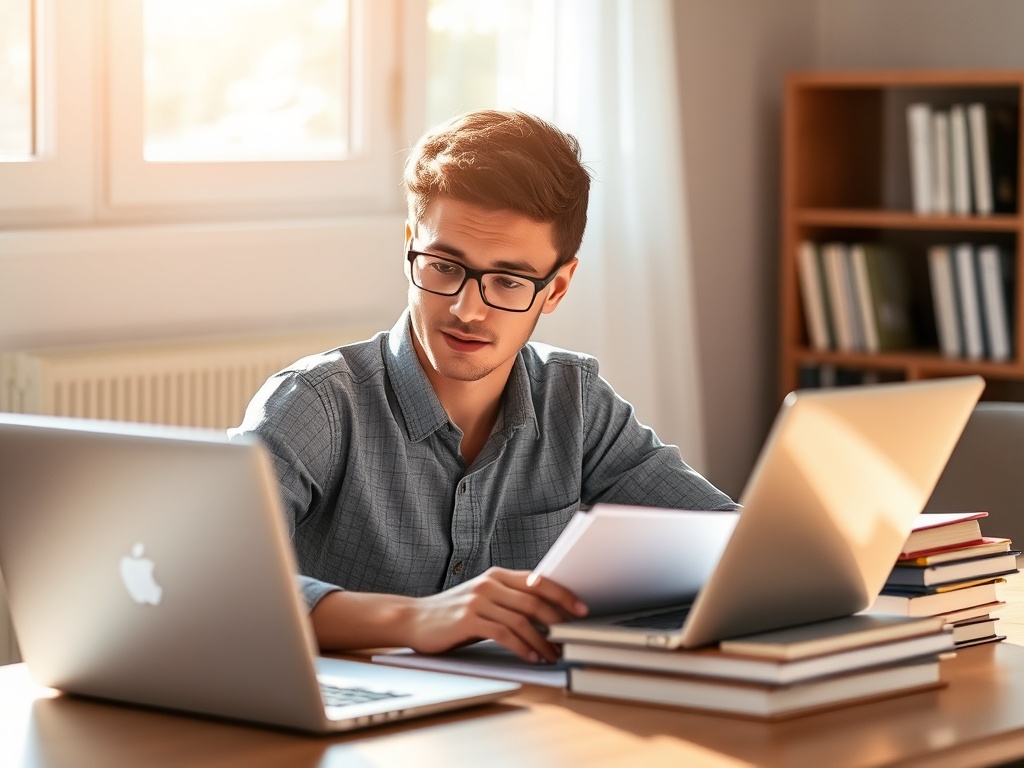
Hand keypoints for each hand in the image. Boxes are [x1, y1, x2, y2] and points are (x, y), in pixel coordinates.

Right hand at [403, 567, 587, 662]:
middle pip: (533, 600)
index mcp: (496, 576)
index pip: (537, 580)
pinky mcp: (468, 620)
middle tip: (572, 634)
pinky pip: (504, 634)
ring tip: (553, 654)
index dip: (562, 593)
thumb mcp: (483, 599)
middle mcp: (489, 584)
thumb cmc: (452, 613)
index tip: (581, 607)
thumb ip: (509, 599)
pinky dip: (522, 647)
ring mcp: (478, 601)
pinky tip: (531, 657)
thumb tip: (546, 613)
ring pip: (521, 620)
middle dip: (558, 618)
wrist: (414, 619)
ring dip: (542, 640)